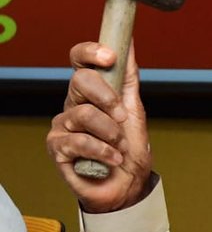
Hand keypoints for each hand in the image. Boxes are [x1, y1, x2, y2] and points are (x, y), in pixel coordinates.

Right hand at [46, 42, 152, 211]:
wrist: (127, 186)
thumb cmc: (129, 150)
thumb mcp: (134, 109)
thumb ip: (129, 78)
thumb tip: (128, 45)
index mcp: (90, 92)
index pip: (80, 61)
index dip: (90, 52)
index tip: (110, 57)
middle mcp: (73, 105)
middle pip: (80, 81)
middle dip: (108, 97)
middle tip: (121, 116)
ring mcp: (63, 126)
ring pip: (83, 113)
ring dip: (111, 132)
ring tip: (120, 146)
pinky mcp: (57, 148)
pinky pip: (79, 141)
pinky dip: (103, 151)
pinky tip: (112, 159)